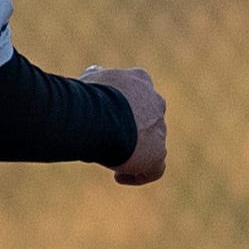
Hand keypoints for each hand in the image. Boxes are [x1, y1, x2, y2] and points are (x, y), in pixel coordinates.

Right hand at [83, 64, 169, 185]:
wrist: (99, 116)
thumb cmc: (88, 97)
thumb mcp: (89, 80)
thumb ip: (94, 77)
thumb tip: (94, 72)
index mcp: (139, 80)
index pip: (136, 94)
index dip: (123, 107)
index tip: (107, 117)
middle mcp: (155, 102)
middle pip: (147, 119)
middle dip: (132, 130)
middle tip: (109, 140)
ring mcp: (159, 128)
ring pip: (151, 144)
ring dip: (133, 153)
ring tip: (110, 159)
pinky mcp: (158, 153)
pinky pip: (154, 169)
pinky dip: (139, 174)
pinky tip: (119, 177)